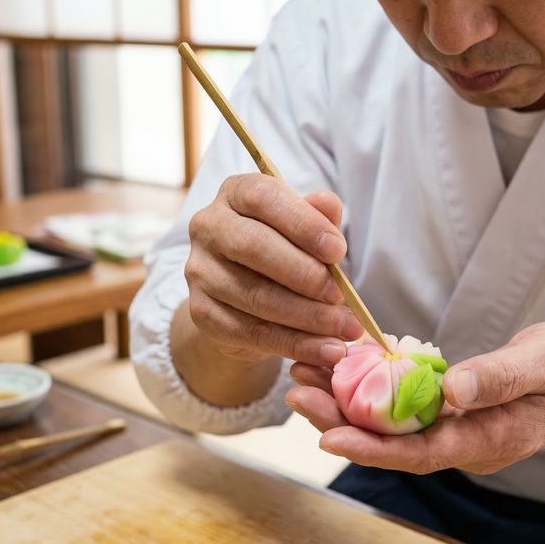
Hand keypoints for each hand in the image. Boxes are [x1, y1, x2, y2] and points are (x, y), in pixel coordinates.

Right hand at [183, 174, 362, 367]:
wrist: (246, 298)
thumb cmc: (284, 250)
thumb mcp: (305, 229)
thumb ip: (318, 216)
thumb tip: (329, 203)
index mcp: (235, 193)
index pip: (263, 198)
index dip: (302, 223)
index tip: (338, 250)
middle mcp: (209, 226)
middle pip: (253, 247)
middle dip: (304, 274)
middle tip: (341, 296)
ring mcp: (200, 271)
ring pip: (255, 295)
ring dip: (307, 316)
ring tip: (344, 329)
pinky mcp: (202, 313)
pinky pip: (251, 332)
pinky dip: (294, 344)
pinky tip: (325, 350)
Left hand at [286, 321, 544, 473]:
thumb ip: (501, 377)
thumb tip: (451, 388)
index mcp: (488, 439)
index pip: (420, 453)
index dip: (372, 447)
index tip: (328, 435)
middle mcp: (465, 442)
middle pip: (392, 441)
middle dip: (341, 420)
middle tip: (296, 389)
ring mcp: (457, 428)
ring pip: (391, 424)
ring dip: (346, 402)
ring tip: (304, 374)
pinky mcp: (452, 410)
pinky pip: (404, 406)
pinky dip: (371, 388)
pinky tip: (341, 365)